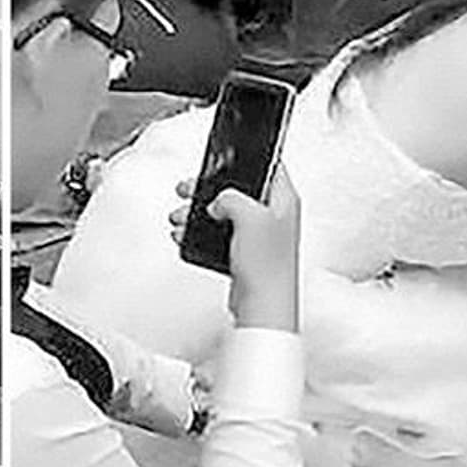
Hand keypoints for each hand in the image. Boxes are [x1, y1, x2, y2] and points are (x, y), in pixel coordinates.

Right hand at [170, 168, 300, 331]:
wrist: (263, 307)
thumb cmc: (268, 267)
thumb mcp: (249, 216)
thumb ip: (231, 198)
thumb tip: (219, 200)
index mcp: (284, 200)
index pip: (269, 167)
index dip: (245, 161)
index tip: (224, 160)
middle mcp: (274, 216)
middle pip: (239, 191)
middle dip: (209, 190)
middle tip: (190, 189)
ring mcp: (260, 236)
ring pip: (224, 214)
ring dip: (199, 213)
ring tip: (182, 217)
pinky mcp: (245, 253)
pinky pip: (219, 235)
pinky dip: (201, 233)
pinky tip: (187, 235)